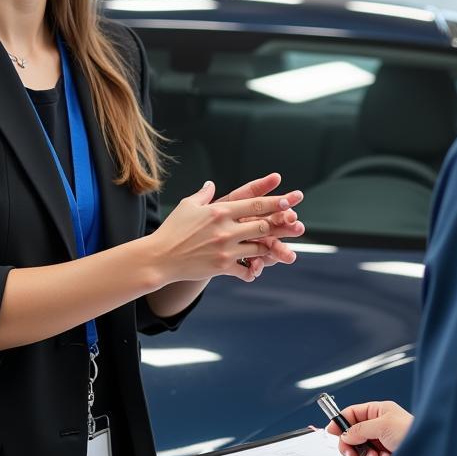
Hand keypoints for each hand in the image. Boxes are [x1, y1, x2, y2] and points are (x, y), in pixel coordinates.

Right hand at [151, 179, 302, 283]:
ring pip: (259, 248)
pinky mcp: (222, 267)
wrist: (160, 257)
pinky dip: (253, 270)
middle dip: (281, 225)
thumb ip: (203, 195)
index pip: (254, 204)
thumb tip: (211, 185)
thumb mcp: (188, 207)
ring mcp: (225, 248)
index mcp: (219, 210)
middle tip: (296, 225)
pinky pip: (245, 269)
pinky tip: (257, 271)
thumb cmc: (172, 229)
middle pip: (262, 225)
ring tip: (284, 250)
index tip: (290, 201)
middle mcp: (225, 228)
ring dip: (272, 249)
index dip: (275, 202)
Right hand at [326, 400, 413, 455]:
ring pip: (361, 450)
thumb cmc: (411, 432)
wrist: (429, 453)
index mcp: (378, 411)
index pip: (352, 413)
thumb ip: (360, 429)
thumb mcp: (382, 425)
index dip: (340, 422)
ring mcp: (383, 441)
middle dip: (351, 445)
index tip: (330, 432)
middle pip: (354, 434)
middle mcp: (380, 425)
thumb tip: (345, 434)